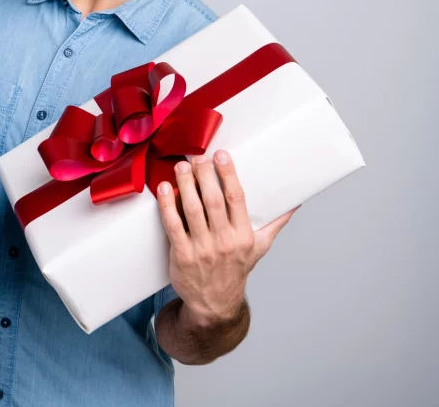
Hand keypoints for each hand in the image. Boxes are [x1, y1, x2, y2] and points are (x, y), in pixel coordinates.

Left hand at [155, 150, 297, 325]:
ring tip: (181, 166)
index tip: (221, 155)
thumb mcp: (260, 248)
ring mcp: (202, 249)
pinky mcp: (182, 256)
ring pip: (192, 210)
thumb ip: (275, 223)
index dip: (228, 174)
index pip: (237, 199)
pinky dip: (167, 206)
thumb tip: (295, 203)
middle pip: (213, 200)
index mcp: (244, 236)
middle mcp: (224, 242)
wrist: (214, 304)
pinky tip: (164, 189)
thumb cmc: (236, 270)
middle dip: (204, 174)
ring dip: (185, 184)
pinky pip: (173, 225)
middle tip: (197, 156)